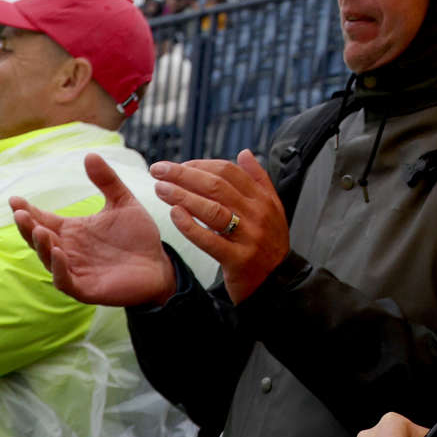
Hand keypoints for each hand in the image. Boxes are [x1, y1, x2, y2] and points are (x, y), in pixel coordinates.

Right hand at [12, 153, 175, 306]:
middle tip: (19, 213)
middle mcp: (68, 249)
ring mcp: (74, 270)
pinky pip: (65, 279)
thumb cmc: (138, 236)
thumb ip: (107, 180)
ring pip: (48, 259)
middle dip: (27, 226)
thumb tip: (90, 154)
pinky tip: (58, 252)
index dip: (28, 210)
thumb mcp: (123, 202)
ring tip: (38, 230)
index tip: (15, 199)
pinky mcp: (84, 288)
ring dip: (41, 245)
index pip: (43, 219)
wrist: (159, 265)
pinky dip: (59, 267)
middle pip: (39, 238)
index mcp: (71, 230)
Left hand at [150, 151, 288, 303]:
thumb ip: (259, 179)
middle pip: (216, 186)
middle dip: (184, 175)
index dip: (201, 165)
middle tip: (158, 170)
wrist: (277, 283)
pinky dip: (190, 226)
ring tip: (160, 189)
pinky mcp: (238, 259)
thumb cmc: (269, 243)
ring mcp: (248, 237)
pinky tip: (174, 214)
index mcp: (263, 198)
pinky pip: (210, 240)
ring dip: (182, 196)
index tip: (179, 165)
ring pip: (212, 209)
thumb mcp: (272, 208)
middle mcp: (257, 214)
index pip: (229, 172)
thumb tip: (244, 153)